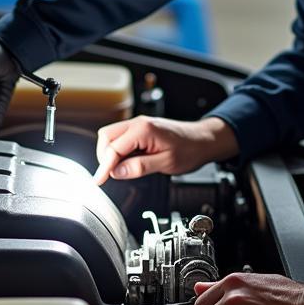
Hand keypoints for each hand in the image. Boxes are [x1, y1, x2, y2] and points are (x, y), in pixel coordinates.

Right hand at [93, 115, 238, 183]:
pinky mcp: (140, 129)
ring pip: (111, 136)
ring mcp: (138, 124)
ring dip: (110, 153)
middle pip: (106, 137)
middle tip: (111, 175)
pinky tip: (129, 161)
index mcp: (143, 130)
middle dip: (104, 157)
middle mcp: (138, 123)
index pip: (113, 148)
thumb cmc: (190, 150)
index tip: (99, 181)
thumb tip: (117, 172)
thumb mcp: (166, 163)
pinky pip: (121, 137)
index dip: (104, 167)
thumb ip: (140, 167)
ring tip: (123, 169)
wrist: (203, 140)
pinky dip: (118, 150)